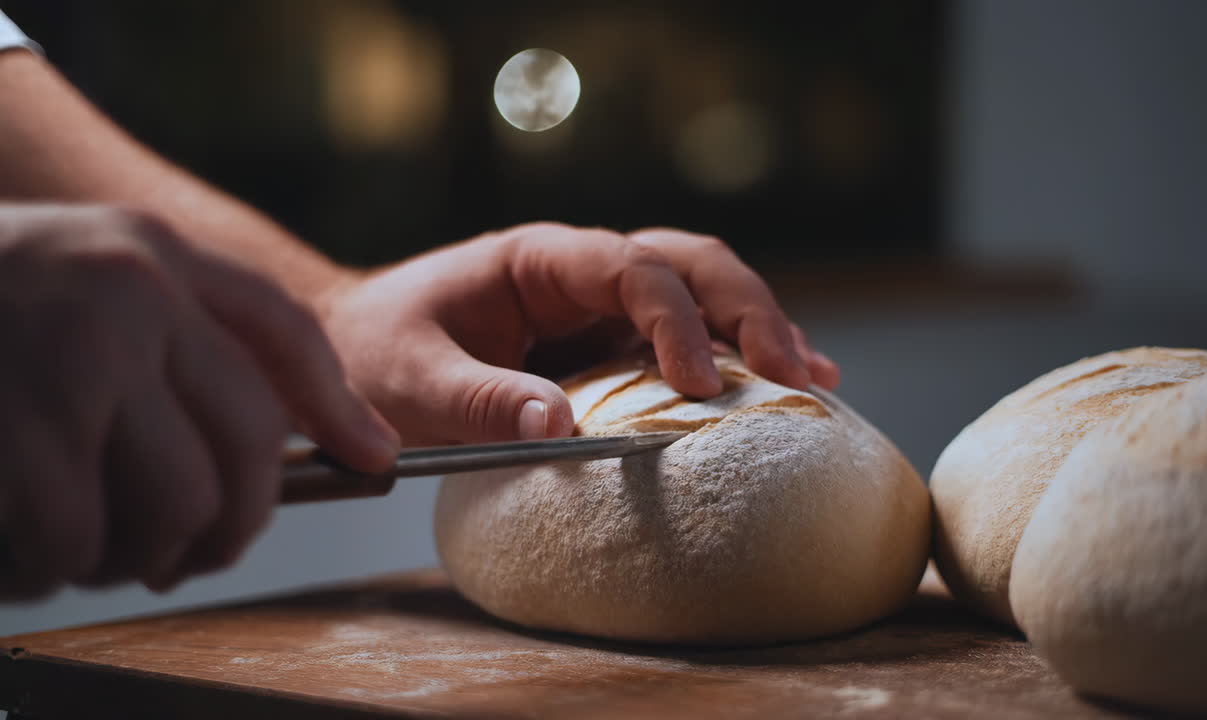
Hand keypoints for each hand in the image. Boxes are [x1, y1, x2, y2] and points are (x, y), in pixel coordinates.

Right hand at [0, 204, 398, 598]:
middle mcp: (123, 294)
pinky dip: (53, 565)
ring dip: (135, 551)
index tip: (373, 460)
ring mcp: (66, 359)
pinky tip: (19, 541)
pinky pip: (77, 542)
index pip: (280, 331)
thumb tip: (337, 442)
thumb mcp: (82, 285)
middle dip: (231, 520)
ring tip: (81, 539)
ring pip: (174, 506)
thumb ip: (189, 343)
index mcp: (146, 253)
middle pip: (248, 442)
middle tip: (191, 550)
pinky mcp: (13, 431)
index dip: (339, 404)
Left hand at [319, 223, 839, 445]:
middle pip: (691, 263)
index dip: (675, 319)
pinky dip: (739, 357)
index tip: (698, 383)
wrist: (360, 349)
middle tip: (794, 372)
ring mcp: (605, 305)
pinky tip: (786, 385)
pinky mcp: (614, 343)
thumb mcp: (411, 377)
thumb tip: (560, 426)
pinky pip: (690, 336)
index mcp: (540, 260)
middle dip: (749, 311)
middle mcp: (585, 272)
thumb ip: (479, 399)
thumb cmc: (376, 352)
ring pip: (706, 289)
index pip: (631, 267)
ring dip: (761, 327)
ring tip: (814, 377)